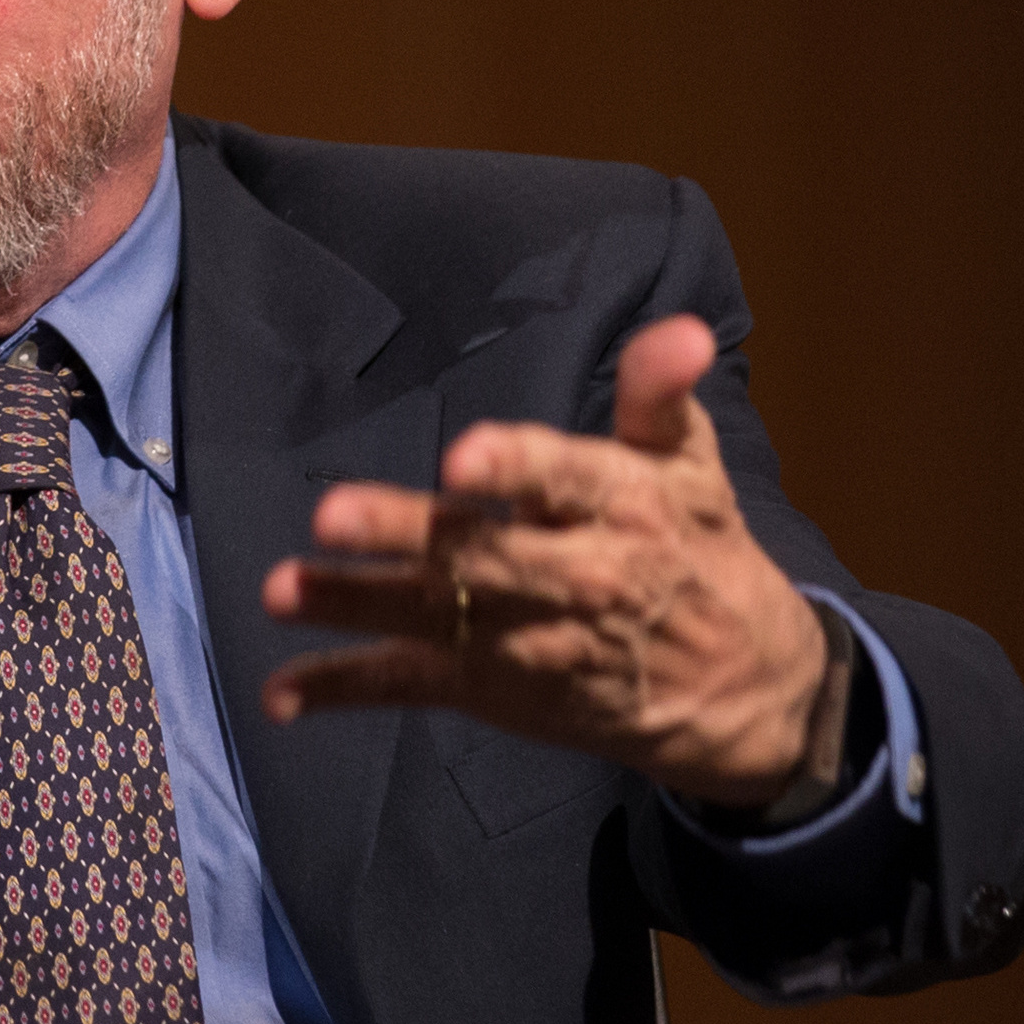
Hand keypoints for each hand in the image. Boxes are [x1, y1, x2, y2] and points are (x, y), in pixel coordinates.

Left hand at [258, 314, 828, 808]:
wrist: (740, 687)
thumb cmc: (697, 550)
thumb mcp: (691, 465)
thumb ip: (660, 392)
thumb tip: (681, 330)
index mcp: (623, 508)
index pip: (563, 481)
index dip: (513, 469)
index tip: (464, 455)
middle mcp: (573, 579)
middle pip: (482, 555)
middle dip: (406, 535)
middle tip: (333, 517)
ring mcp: (527, 642)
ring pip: (434, 620)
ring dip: (354, 606)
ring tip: (284, 590)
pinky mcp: (494, 690)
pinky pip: (412, 686)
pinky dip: (345, 689)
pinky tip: (283, 693)